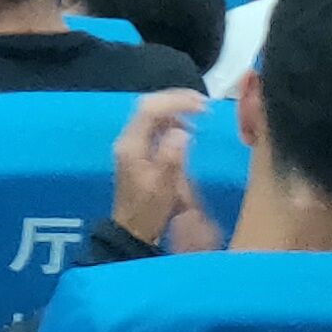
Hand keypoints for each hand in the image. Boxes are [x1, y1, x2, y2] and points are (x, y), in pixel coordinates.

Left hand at [109, 90, 210, 249]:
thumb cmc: (149, 212)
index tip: (202, 106)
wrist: (132, 231)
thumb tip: (182, 131)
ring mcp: (131, 144)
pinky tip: (187, 130)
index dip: (176, 102)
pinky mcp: (137, 150)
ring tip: (199, 114)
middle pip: (148, 106)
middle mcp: (128, 139)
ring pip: (151, 113)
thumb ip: (172, 157)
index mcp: (131, 145)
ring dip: (174, 109)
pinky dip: (171, 121)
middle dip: (175, 100)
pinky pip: (153, 125)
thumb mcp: (164, 188)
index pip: (150, 109)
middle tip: (203, 104)